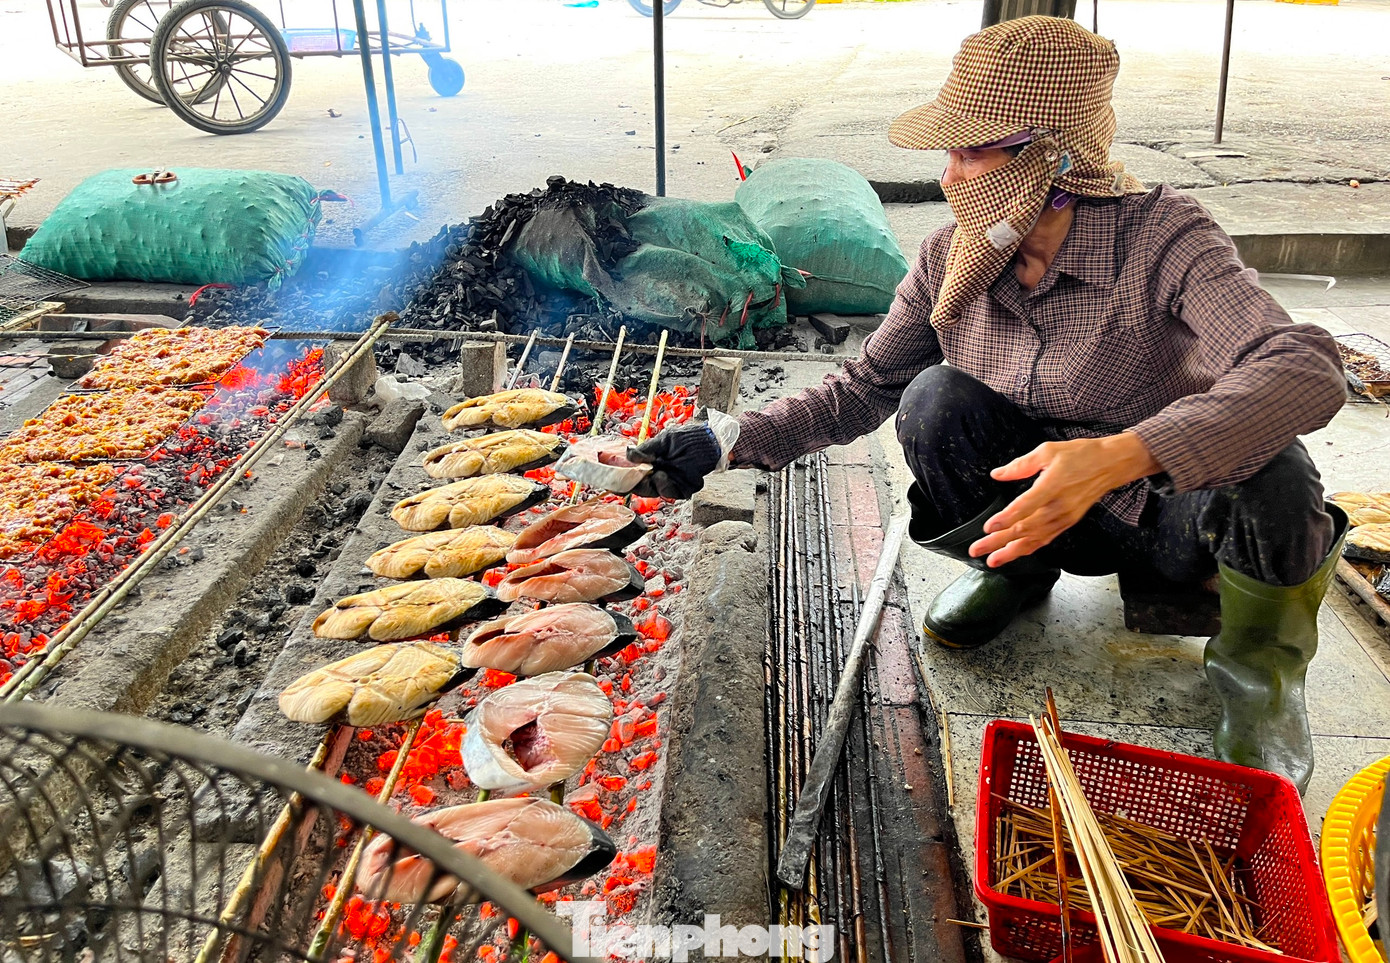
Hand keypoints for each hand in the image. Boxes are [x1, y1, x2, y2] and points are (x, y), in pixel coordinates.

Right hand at [625, 422, 723, 499]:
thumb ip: (646, 450)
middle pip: (642, 488)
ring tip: (659, 474)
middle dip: (638, 485)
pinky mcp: (683, 489)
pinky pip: (673, 493)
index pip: (632, 476)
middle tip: (638, 478)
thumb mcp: (663, 441)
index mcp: (649, 464)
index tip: (615, 482)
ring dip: (655, 485)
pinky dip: (669, 487)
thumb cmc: (685, 438)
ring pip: (656, 492)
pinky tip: (668, 477)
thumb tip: (628, 454)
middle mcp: (657, 475)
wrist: (708, 442)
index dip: (622, 481)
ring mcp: (670, 483)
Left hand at [969, 432, 1160, 566]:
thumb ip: (1020, 465)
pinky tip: (1014, 554)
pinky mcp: (1068, 523)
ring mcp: (1064, 517)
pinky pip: (1045, 539)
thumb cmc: (1081, 455)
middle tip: (977, 549)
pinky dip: (1029, 548)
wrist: (1111, 465)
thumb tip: (997, 474)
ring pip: (1034, 539)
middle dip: (998, 542)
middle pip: (1025, 528)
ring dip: (1011, 551)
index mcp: (1053, 486)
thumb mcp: (1047, 451)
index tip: (988, 528)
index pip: (1025, 507)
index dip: (1006, 519)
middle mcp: (1059, 506)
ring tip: (992, 559)